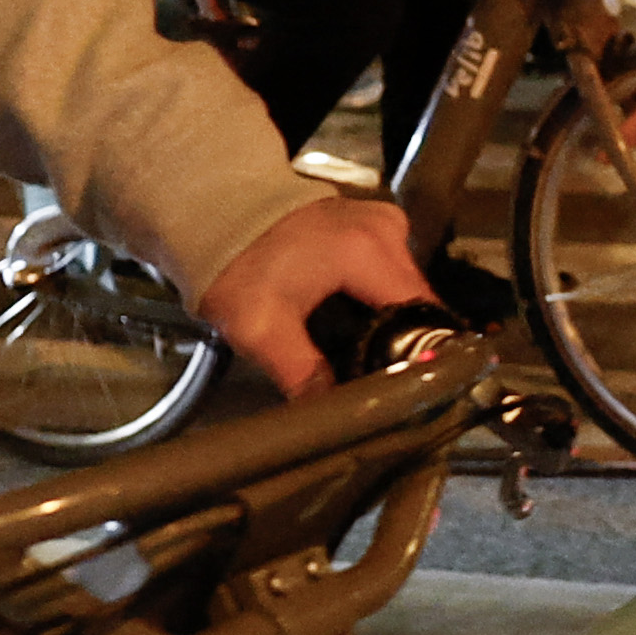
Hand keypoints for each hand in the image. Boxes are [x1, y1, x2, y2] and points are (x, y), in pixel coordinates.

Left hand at [197, 193, 432, 395]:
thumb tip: (335, 415)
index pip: (424, 312)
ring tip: (362, 339)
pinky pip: (393, 265)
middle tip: (372, 364)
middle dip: (402, 335)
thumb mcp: (261, 331)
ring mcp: (381, 219)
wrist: (211, 219)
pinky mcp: (372, 220)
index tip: (407, 378)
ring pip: (408, 282)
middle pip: (419, 298)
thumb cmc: (234, 268)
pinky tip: (354, 306)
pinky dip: (379, 290)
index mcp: (367, 252)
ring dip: (392, 312)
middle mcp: (385, 229)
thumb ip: (304, 375)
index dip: (418, 350)